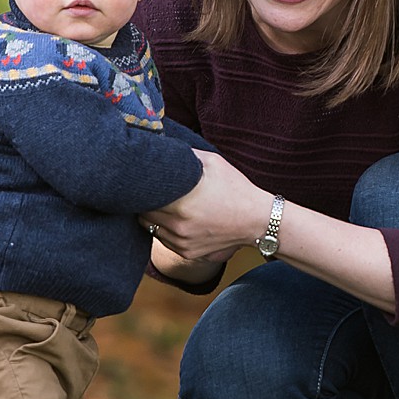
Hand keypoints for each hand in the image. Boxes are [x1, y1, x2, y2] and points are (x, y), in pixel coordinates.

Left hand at [141, 150, 269, 262]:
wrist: (257, 221)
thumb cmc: (236, 189)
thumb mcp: (212, 162)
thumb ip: (185, 154)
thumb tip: (163, 146)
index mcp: (181, 204)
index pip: (143, 196)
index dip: (140, 187)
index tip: (143, 180)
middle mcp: (178, 226)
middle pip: (142, 213)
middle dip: (144, 201)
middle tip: (151, 190)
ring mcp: (182, 242)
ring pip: (150, 228)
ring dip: (152, 216)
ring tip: (166, 205)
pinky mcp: (187, 253)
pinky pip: (164, 240)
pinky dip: (165, 229)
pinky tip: (177, 218)